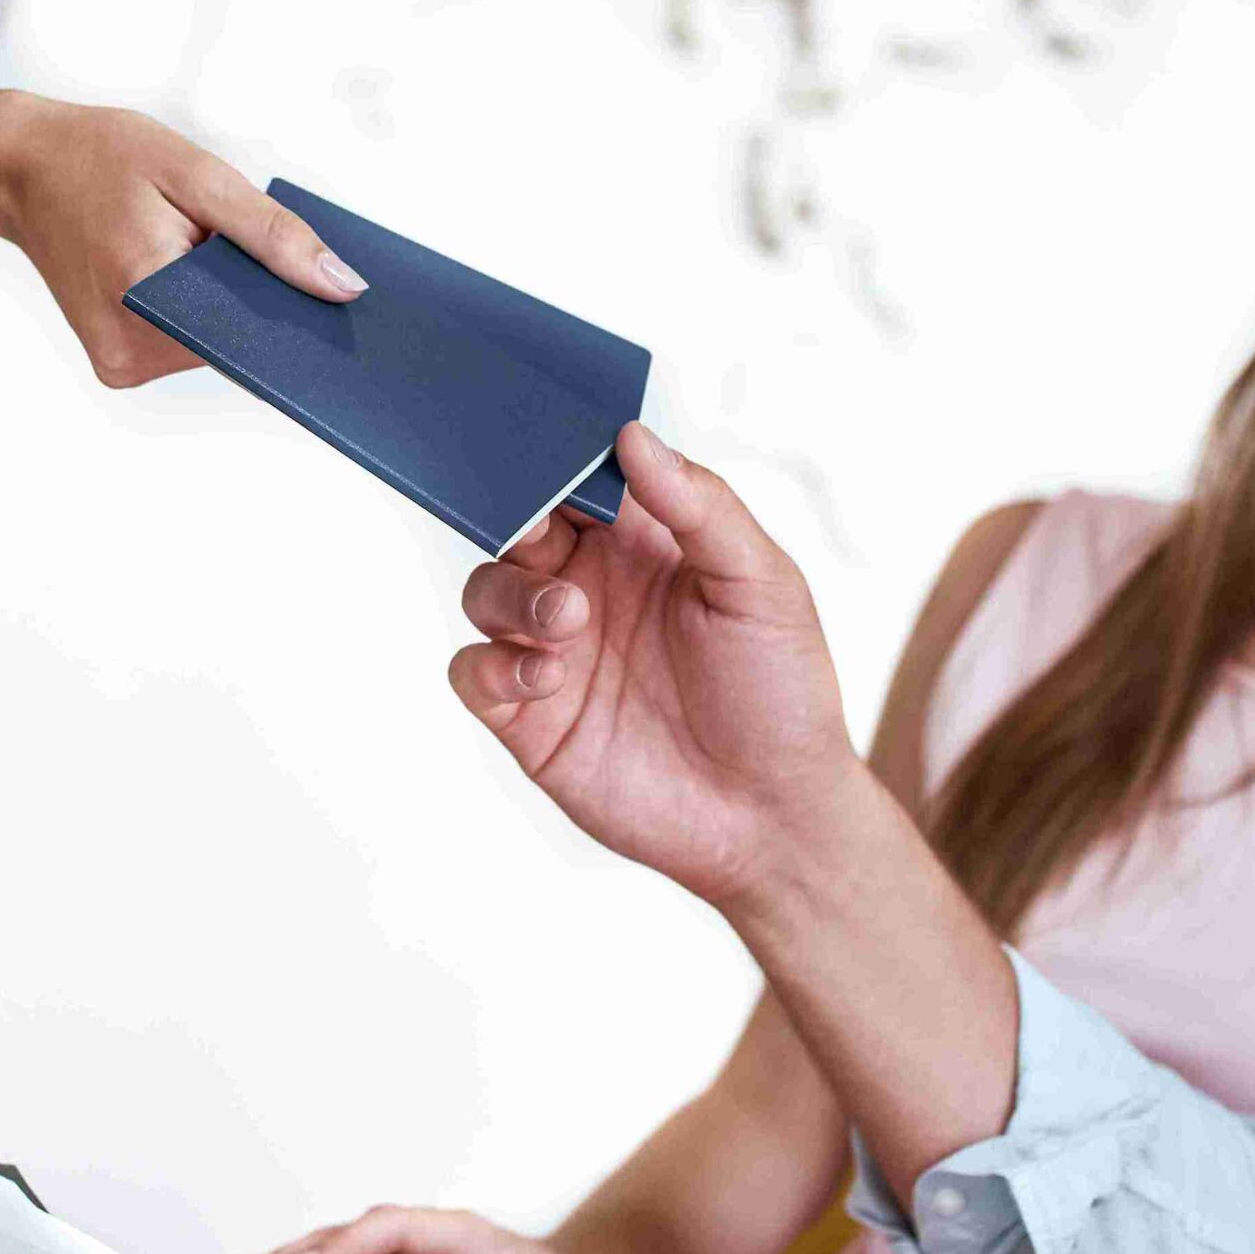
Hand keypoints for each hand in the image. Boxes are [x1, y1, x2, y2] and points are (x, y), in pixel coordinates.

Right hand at [0, 96, 366, 386]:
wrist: (22, 169)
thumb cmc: (102, 158)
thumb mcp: (196, 174)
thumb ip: (273, 234)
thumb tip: (342, 287)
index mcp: (145, 299)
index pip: (256, 334)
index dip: (297, 312)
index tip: (332, 292)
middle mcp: (129, 353)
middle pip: (237, 342)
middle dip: (258, 297)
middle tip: (253, 242)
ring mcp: (120, 364)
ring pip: (214, 343)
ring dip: (226, 300)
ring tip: (204, 244)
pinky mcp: (119, 362)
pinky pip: (187, 341)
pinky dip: (201, 307)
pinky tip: (187, 264)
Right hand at [448, 423, 855, 910]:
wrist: (773, 817)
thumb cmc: (781, 693)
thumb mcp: (761, 584)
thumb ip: (700, 506)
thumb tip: (633, 436)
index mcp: (642, 544)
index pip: (579, 479)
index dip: (557, 458)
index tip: (548, 446)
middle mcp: (589, 588)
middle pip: (516, 526)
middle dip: (514, 517)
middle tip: (540, 532)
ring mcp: (554, 653)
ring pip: (486, 592)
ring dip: (510, 595)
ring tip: (567, 623)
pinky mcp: (529, 719)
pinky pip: (473, 673)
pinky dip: (492, 665)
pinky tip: (546, 676)